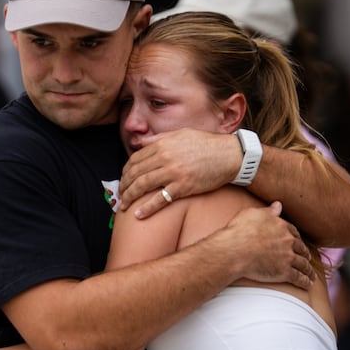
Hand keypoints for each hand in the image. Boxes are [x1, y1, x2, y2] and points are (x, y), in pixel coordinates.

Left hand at [119, 128, 239, 217]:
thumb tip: (139, 142)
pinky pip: (160, 199)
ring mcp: (173, 173)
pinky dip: (147, 209)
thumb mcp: (180, 134)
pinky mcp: (183, 187)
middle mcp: (165, 158)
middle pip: (135, 174)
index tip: (123, 179)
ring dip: (130, 197)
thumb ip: (157, 138)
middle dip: (124, 186)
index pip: (135, 160)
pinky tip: (138, 215)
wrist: (229, 155)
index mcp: (162, 145)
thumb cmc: (205, 144)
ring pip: (143, 186)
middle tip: (120, 195)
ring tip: (124, 205)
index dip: (125, 172)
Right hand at [222, 202, 314, 288]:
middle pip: (301, 248)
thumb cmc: (240, 230)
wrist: (235, 250)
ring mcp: (287, 258)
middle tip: (307, 258)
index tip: (298, 241)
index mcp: (281, 227)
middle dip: (305, 254)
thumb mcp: (253, 214)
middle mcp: (288, 242)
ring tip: (311, 275)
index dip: (296, 238)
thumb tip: (278, 204)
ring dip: (309, 270)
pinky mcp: (284, 272)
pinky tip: (308, 284)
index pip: (293, 232)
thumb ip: (268, 211)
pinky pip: (298, 277)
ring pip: (303, 264)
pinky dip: (305, 281)